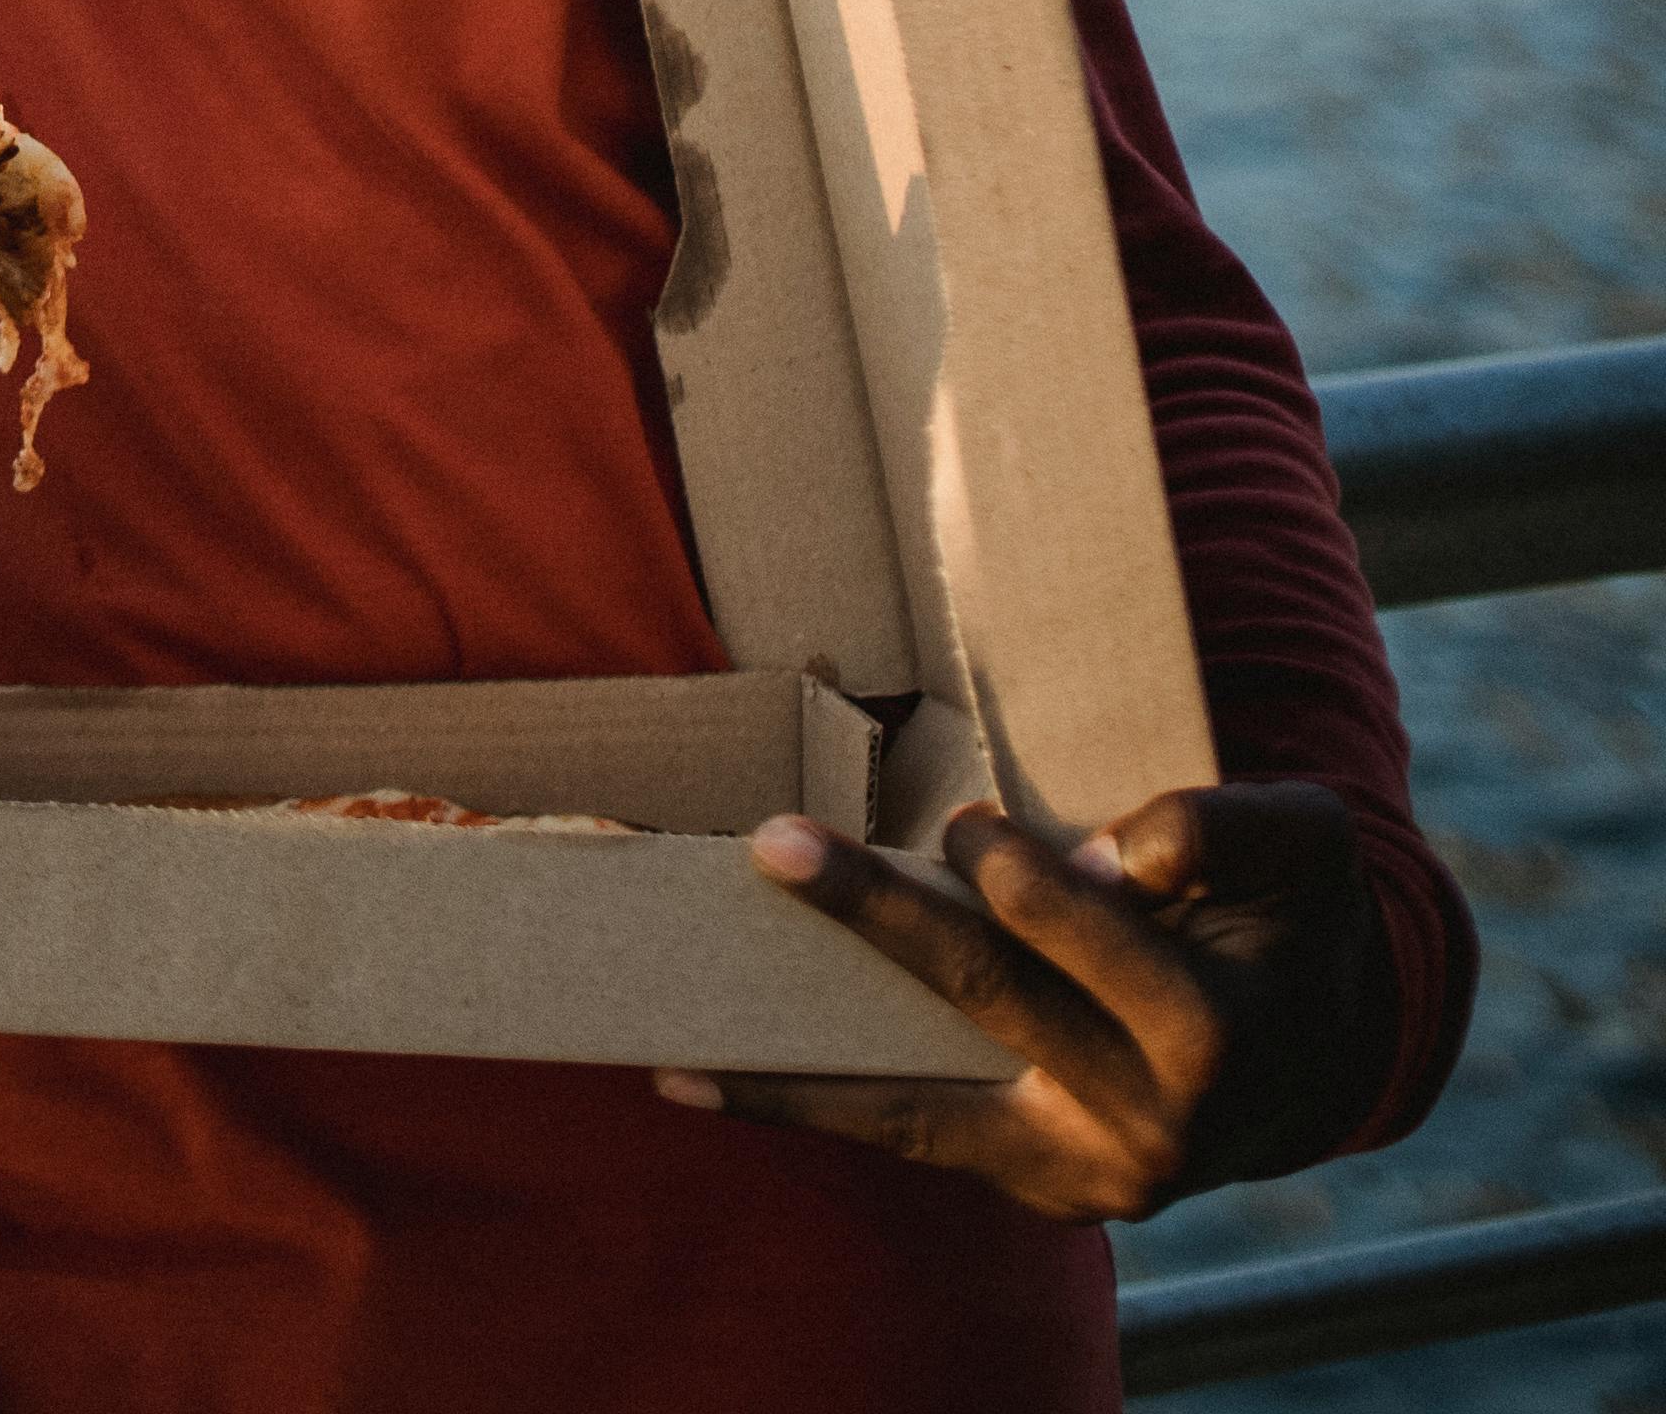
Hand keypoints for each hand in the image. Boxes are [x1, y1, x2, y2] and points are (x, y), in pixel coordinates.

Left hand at [655, 782, 1397, 1216]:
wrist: (1328, 1055)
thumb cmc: (1297, 921)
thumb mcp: (1305, 846)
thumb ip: (1225, 828)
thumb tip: (1124, 850)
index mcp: (1218, 1035)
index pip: (1078, 934)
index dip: (1010, 872)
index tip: (959, 817)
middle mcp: (1152, 1127)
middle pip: (988, 1004)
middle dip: (877, 918)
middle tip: (775, 845)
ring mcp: (1088, 1174)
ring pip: (922, 1110)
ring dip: (795, 1067)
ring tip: (677, 1035)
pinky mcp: (1039, 1187)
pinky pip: (913, 1137)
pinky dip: (810, 1105)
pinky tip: (699, 1078)